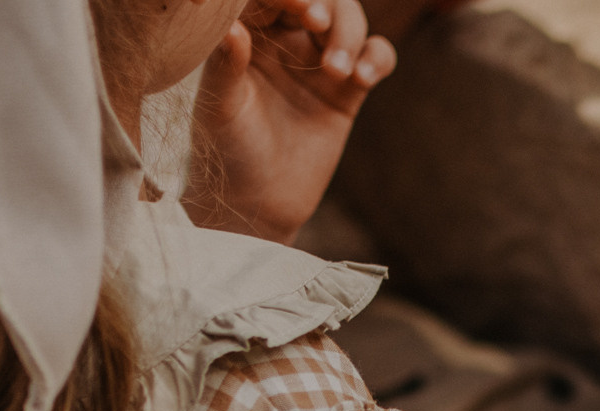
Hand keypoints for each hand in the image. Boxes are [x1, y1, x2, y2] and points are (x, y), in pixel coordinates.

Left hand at [183, 0, 396, 242]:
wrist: (257, 202)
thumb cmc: (227, 152)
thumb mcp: (221, 108)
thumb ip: (225, 65)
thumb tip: (230, 26)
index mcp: (249, 33)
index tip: (297, 6)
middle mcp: (285, 40)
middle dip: (324, 3)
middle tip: (316, 23)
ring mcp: (319, 63)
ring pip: (350, 20)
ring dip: (349, 34)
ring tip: (336, 71)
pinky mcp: (348, 90)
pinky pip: (376, 56)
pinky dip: (377, 58)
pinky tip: (363, 79)